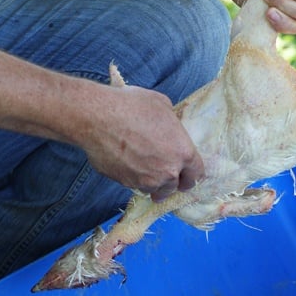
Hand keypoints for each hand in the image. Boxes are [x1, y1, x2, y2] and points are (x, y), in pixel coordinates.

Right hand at [84, 82, 202, 200]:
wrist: (99, 118)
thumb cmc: (133, 106)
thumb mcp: (163, 106)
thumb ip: (172, 124)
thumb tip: (169, 127)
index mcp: (183, 152)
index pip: (196, 174)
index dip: (191, 174)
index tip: (185, 175)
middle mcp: (167, 172)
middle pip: (174, 186)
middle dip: (170, 181)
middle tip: (161, 172)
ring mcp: (145, 181)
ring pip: (153, 189)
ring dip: (151, 182)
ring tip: (142, 166)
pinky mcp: (125, 183)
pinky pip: (133, 184)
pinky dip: (132, 177)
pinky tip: (125, 162)